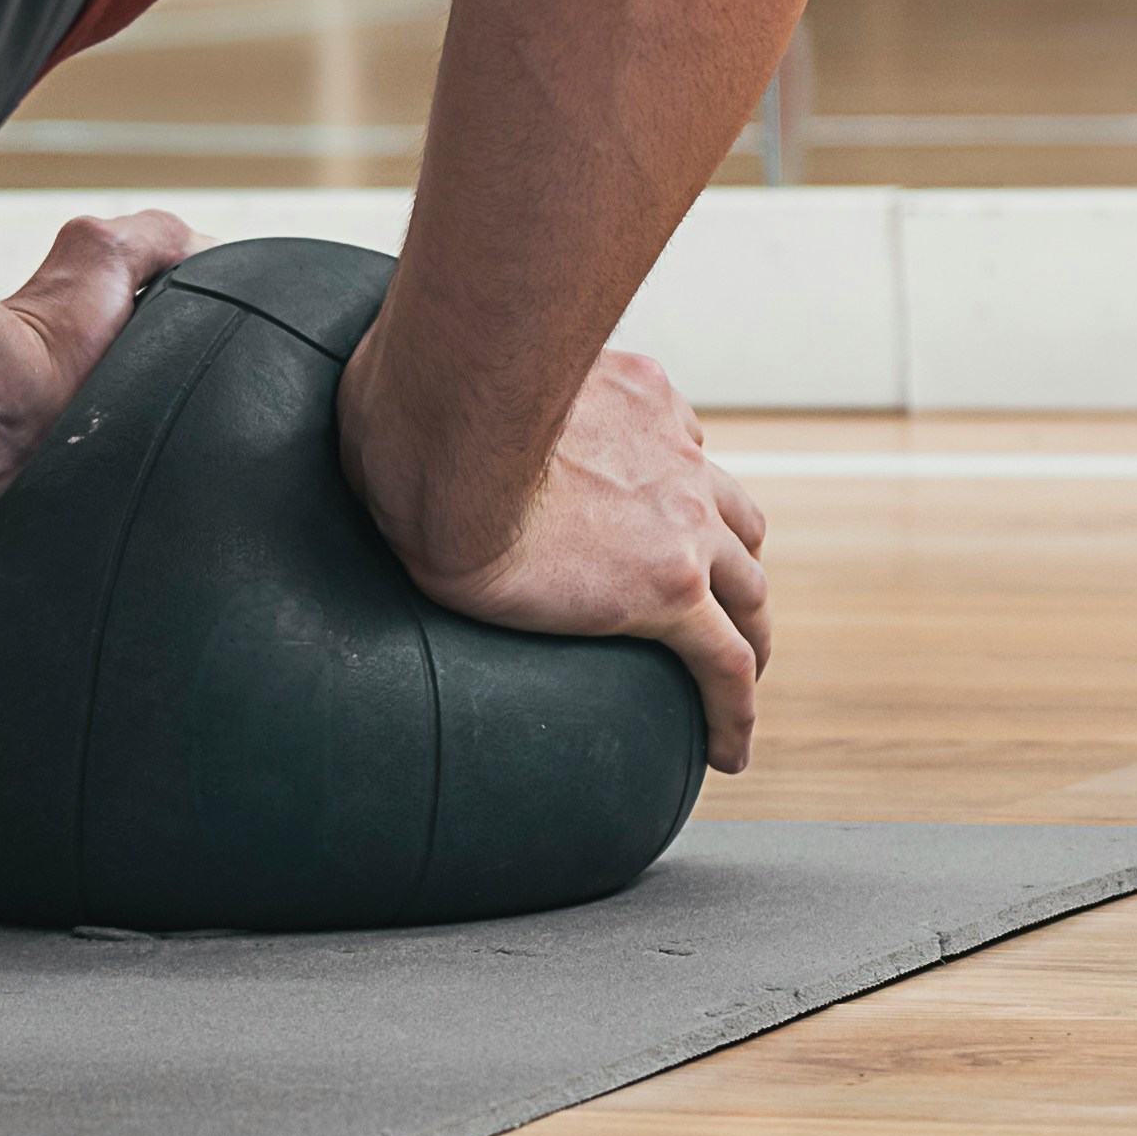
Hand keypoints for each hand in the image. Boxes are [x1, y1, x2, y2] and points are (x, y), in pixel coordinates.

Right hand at [336, 337, 774, 771]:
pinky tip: (726, 752)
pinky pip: (724, 663)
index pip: (678, 452)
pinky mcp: (670, 588)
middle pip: (733, 522)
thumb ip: (465, 396)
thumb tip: (388, 411)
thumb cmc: (430, 408)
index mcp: (633, 404)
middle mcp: (672, 458)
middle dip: (734, 568)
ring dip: (749, 634)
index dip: (683, 497)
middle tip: (724, 613)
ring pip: (748, 591)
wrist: (449, 449)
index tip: (671, 531)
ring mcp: (682, 522)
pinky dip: (735, 710)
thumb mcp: (469, 383)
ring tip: (737, 681)